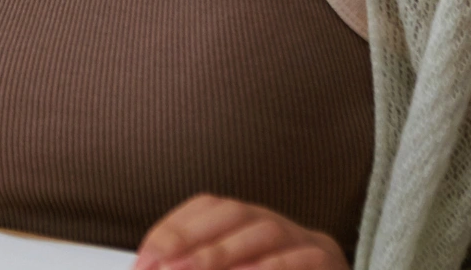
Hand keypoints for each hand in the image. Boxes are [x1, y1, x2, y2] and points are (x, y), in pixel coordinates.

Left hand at [134, 194, 347, 269]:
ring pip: (265, 232)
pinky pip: (301, 258)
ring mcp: (303, 239)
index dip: (170, 232)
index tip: (144, 261)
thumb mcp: (227, 263)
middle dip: (193, 241)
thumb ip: (192, 262)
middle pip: (232, 214)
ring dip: (225, 252)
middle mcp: (271, 222)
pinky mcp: (327, 259)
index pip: (204, 207)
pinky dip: (271, 266)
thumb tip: (149, 268)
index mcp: (244, 219)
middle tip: (164, 268)